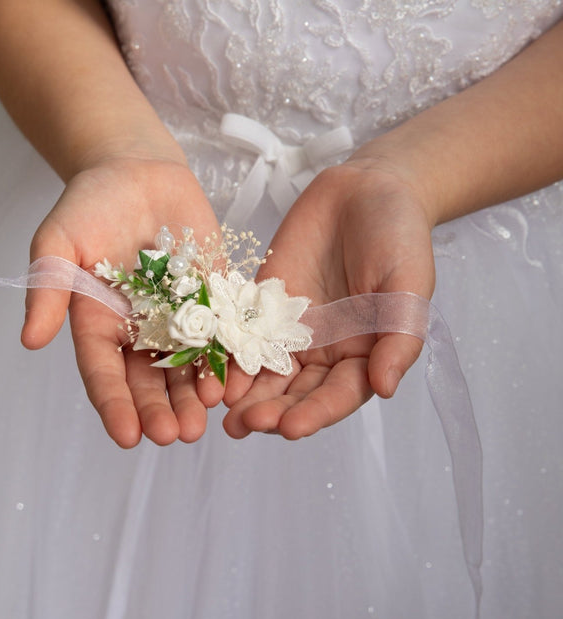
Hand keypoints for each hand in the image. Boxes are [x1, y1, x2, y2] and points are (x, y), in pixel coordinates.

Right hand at [22, 156, 222, 446]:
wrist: (136, 170)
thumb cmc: (89, 203)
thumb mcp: (58, 241)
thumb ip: (49, 288)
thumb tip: (30, 340)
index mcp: (97, 325)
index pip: (104, 374)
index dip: (115, 406)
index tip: (126, 436)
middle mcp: (138, 331)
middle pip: (148, 382)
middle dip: (160, 411)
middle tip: (175, 436)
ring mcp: (178, 318)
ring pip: (186, 368)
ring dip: (193, 397)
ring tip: (203, 423)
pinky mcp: (212, 299)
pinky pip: (221, 335)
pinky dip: (226, 360)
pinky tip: (232, 382)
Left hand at [223, 159, 435, 438]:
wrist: (364, 190)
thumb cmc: (398, 236)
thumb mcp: (409, 284)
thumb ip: (398, 336)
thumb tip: (384, 388)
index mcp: (364, 356)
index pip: (338, 396)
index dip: (315, 414)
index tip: (290, 428)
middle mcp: (324, 353)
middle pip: (296, 393)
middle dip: (272, 411)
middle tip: (246, 425)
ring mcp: (290, 332)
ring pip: (265, 374)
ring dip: (245, 396)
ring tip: (224, 416)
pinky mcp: (261, 307)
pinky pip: (241, 335)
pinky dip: (227, 355)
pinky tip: (210, 372)